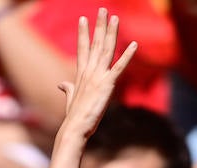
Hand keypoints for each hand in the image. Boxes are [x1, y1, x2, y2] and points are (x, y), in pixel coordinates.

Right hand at [57, 9, 136, 142]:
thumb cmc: (73, 116)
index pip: (83, 48)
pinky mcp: (107, 85)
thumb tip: (61, 84)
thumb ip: (68, 88)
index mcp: (81, 73)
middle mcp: (89, 71)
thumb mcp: (70, 98)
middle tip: (102, 10)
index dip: (84, 33)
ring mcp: (98, 77)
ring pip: (106, 49)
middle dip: (99, 26)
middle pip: (95, 43)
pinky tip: (134, 44)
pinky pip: (119, 67)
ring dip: (111, 33)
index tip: (83, 18)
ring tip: (114, 17)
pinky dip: (127, 55)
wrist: (75, 127)